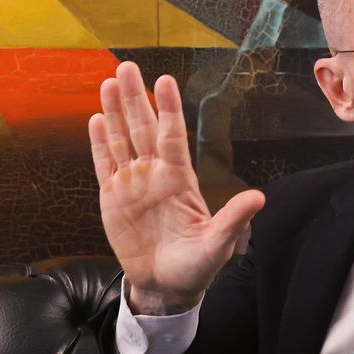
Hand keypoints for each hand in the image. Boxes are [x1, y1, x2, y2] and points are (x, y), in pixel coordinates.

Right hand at [89, 62, 264, 314]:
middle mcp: (154, 173)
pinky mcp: (112, 197)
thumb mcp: (218, 245)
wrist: (165, 287)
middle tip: (127, 67)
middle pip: (142, 128)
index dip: (168, 109)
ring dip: (114, 112)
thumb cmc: (196, 266)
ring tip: (108, 83)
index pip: (172, 136)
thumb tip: (258, 198)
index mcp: (179, 179)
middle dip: (134, 98)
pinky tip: (95, 119)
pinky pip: (104, 164)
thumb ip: (233, 220)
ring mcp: (132, 182)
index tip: (165, 81)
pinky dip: (98, 142)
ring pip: (121, 139)